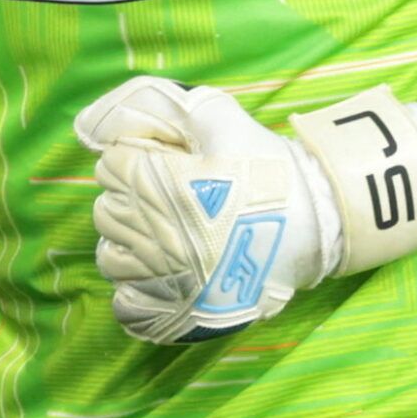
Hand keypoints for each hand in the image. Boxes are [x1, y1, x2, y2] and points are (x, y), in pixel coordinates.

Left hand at [74, 77, 416, 343]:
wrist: (315, 225)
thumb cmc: (266, 168)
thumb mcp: (222, 117)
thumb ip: (165, 105)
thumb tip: (101, 121)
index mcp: (160, 185)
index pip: (110, 167)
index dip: (134, 159)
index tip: (164, 164)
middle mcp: (154, 234)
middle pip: (106, 211)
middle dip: (131, 199)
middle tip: (168, 197)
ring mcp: (165, 280)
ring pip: (111, 258)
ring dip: (130, 244)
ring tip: (165, 236)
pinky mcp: (177, 312)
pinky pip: (128, 305)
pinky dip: (135, 293)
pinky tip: (160, 276)